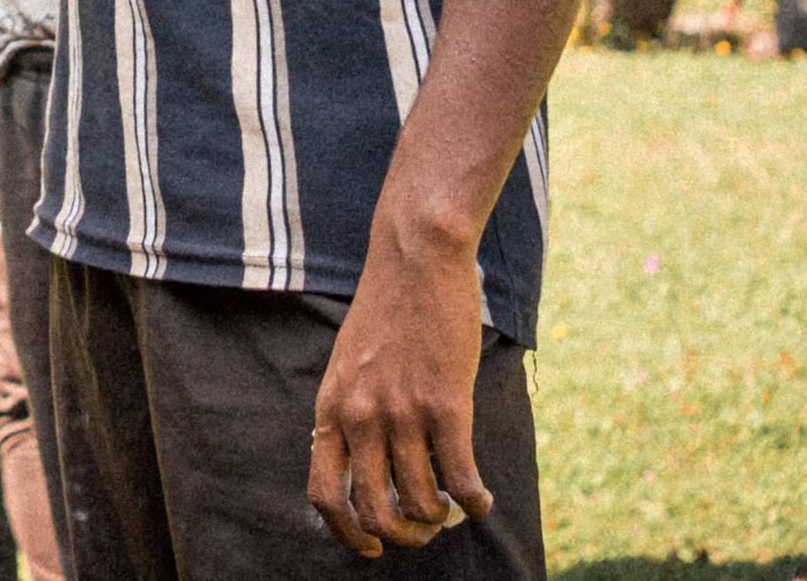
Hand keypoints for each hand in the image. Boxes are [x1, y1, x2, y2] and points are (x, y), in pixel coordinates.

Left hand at [309, 227, 493, 556]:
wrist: (415, 256)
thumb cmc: (388, 307)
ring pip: (420, 503)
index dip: (347, 534)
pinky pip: (460, 479)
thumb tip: (368, 464)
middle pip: (375, 513)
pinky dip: (474, 501)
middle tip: (425, 527)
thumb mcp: (350, 362)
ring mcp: (401, 413)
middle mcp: (360, 417)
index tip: (372, 549)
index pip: (324, 495)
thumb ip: (352, 409)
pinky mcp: (445, 404)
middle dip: (404, 535)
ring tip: (455, 508)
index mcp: (331, 408)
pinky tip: (482, 500)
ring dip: (440, 519)